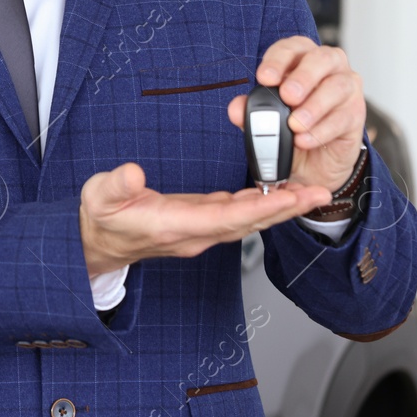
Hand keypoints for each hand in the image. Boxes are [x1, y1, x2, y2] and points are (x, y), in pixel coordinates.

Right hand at [79, 163, 330, 277]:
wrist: (96, 244)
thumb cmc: (100, 220)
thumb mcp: (99, 197)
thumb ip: (117, 185)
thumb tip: (133, 171)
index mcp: (173, 225)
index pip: (226, 217)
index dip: (260, 207)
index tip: (290, 195)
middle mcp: (193, 233)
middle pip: (249, 223)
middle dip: (287, 208)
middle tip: (321, 192)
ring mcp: (198, 231)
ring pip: (248, 221)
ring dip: (281, 208)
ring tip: (311, 193)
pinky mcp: (199, 223)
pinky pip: (237, 216)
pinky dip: (261, 205)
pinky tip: (276, 193)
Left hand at [227, 37, 365, 192]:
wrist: (312, 162)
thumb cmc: (289, 128)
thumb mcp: (265, 121)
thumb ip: (251, 112)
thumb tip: (235, 107)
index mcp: (301, 59)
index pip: (292, 48)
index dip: (278, 60)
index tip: (264, 77)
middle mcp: (328, 67)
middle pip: (322, 58)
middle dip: (303, 76)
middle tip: (287, 96)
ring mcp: (347, 88)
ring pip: (338, 86)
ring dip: (314, 105)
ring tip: (295, 124)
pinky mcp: (356, 114)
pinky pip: (344, 117)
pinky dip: (322, 130)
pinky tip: (304, 140)